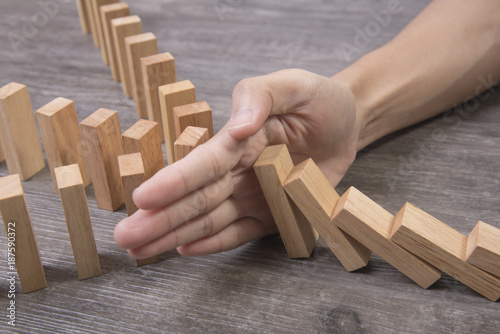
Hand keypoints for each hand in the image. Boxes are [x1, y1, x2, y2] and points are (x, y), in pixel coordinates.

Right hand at [113, 69, 360, 256]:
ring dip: (176, 235)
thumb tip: (236, 127)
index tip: (144, 198)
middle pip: (197, 197)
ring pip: (210, 219)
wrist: (347, 123)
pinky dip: (215, 243)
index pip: (204, 163)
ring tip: (142, 250)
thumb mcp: (292, 86)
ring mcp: (253, 194)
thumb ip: (259, 98)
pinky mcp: (272, 214)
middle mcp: (240, 169)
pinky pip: (240, 231)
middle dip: (161, 218)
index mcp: (240, 139)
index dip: (175, 181)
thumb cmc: (317, 101)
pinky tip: (185, 251)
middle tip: (125, 237)